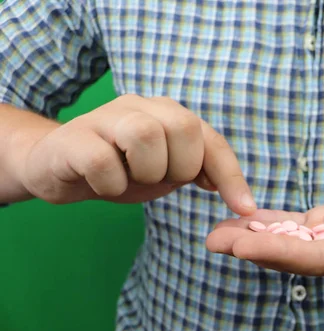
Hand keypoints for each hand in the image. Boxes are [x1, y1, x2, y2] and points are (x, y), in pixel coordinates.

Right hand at [18, 94, 255, 214]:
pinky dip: (110, 184)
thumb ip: (199, 172)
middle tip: (158, 179)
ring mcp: (104, 117)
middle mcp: (140, 106)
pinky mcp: (74, 137)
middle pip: (183, 128)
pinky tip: (102, 184)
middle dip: (179, 167)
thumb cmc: (120, 168)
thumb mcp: (166, 172)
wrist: (58, 167)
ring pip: (144, 135)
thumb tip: (238, 194)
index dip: (231, 175)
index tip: (244, 209)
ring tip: (130, 178)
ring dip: (145, 172)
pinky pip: (103, 162)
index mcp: (167, 114)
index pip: (211, 140)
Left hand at [206, 176, 323, 279]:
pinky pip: (295, 225)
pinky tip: (244, 218)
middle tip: (214, 239)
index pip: (314, 258)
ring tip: (217, 231)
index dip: (278, 253)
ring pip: (287, 240)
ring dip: (252, 236)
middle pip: (290, 254)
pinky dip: (269, 222)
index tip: (244, 246)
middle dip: (253, 247)